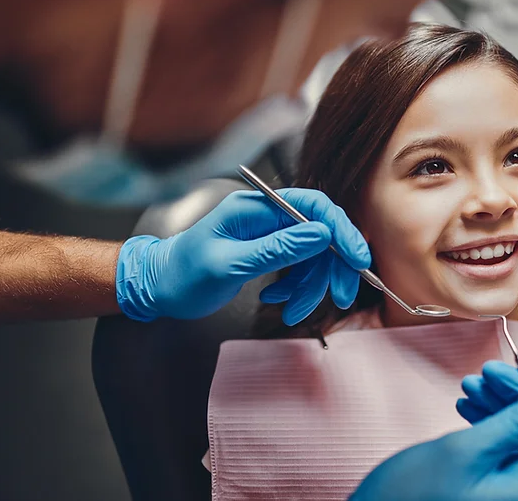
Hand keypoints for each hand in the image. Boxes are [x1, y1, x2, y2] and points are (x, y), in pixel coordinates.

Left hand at [115, 188, 369, 322]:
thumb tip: (321, 234)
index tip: (358, 258)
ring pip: (312, 256)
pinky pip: (298, 268)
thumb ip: (276, 248)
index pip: (312, 206)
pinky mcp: (269, 252)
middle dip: (331, 267)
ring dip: (311, 287)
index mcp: (255, 208)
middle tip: (338, 298)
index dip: (341, 229)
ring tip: (293, 312)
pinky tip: (278, 301)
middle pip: (319, 233)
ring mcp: (269, 234)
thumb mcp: (229, 264)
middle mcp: (266, 216)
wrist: (159, 287)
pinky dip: (296, 289)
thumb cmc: (183, 274)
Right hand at [350, 359, 517, 500]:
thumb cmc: (410, 497)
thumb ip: (517, 426)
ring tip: (472, 383)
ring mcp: (503, 488)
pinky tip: (467, 404)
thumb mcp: (464, 452)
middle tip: (490, 369)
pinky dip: (486, 419)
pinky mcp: (483, 484)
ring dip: (500, 402)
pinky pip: (498, 445)